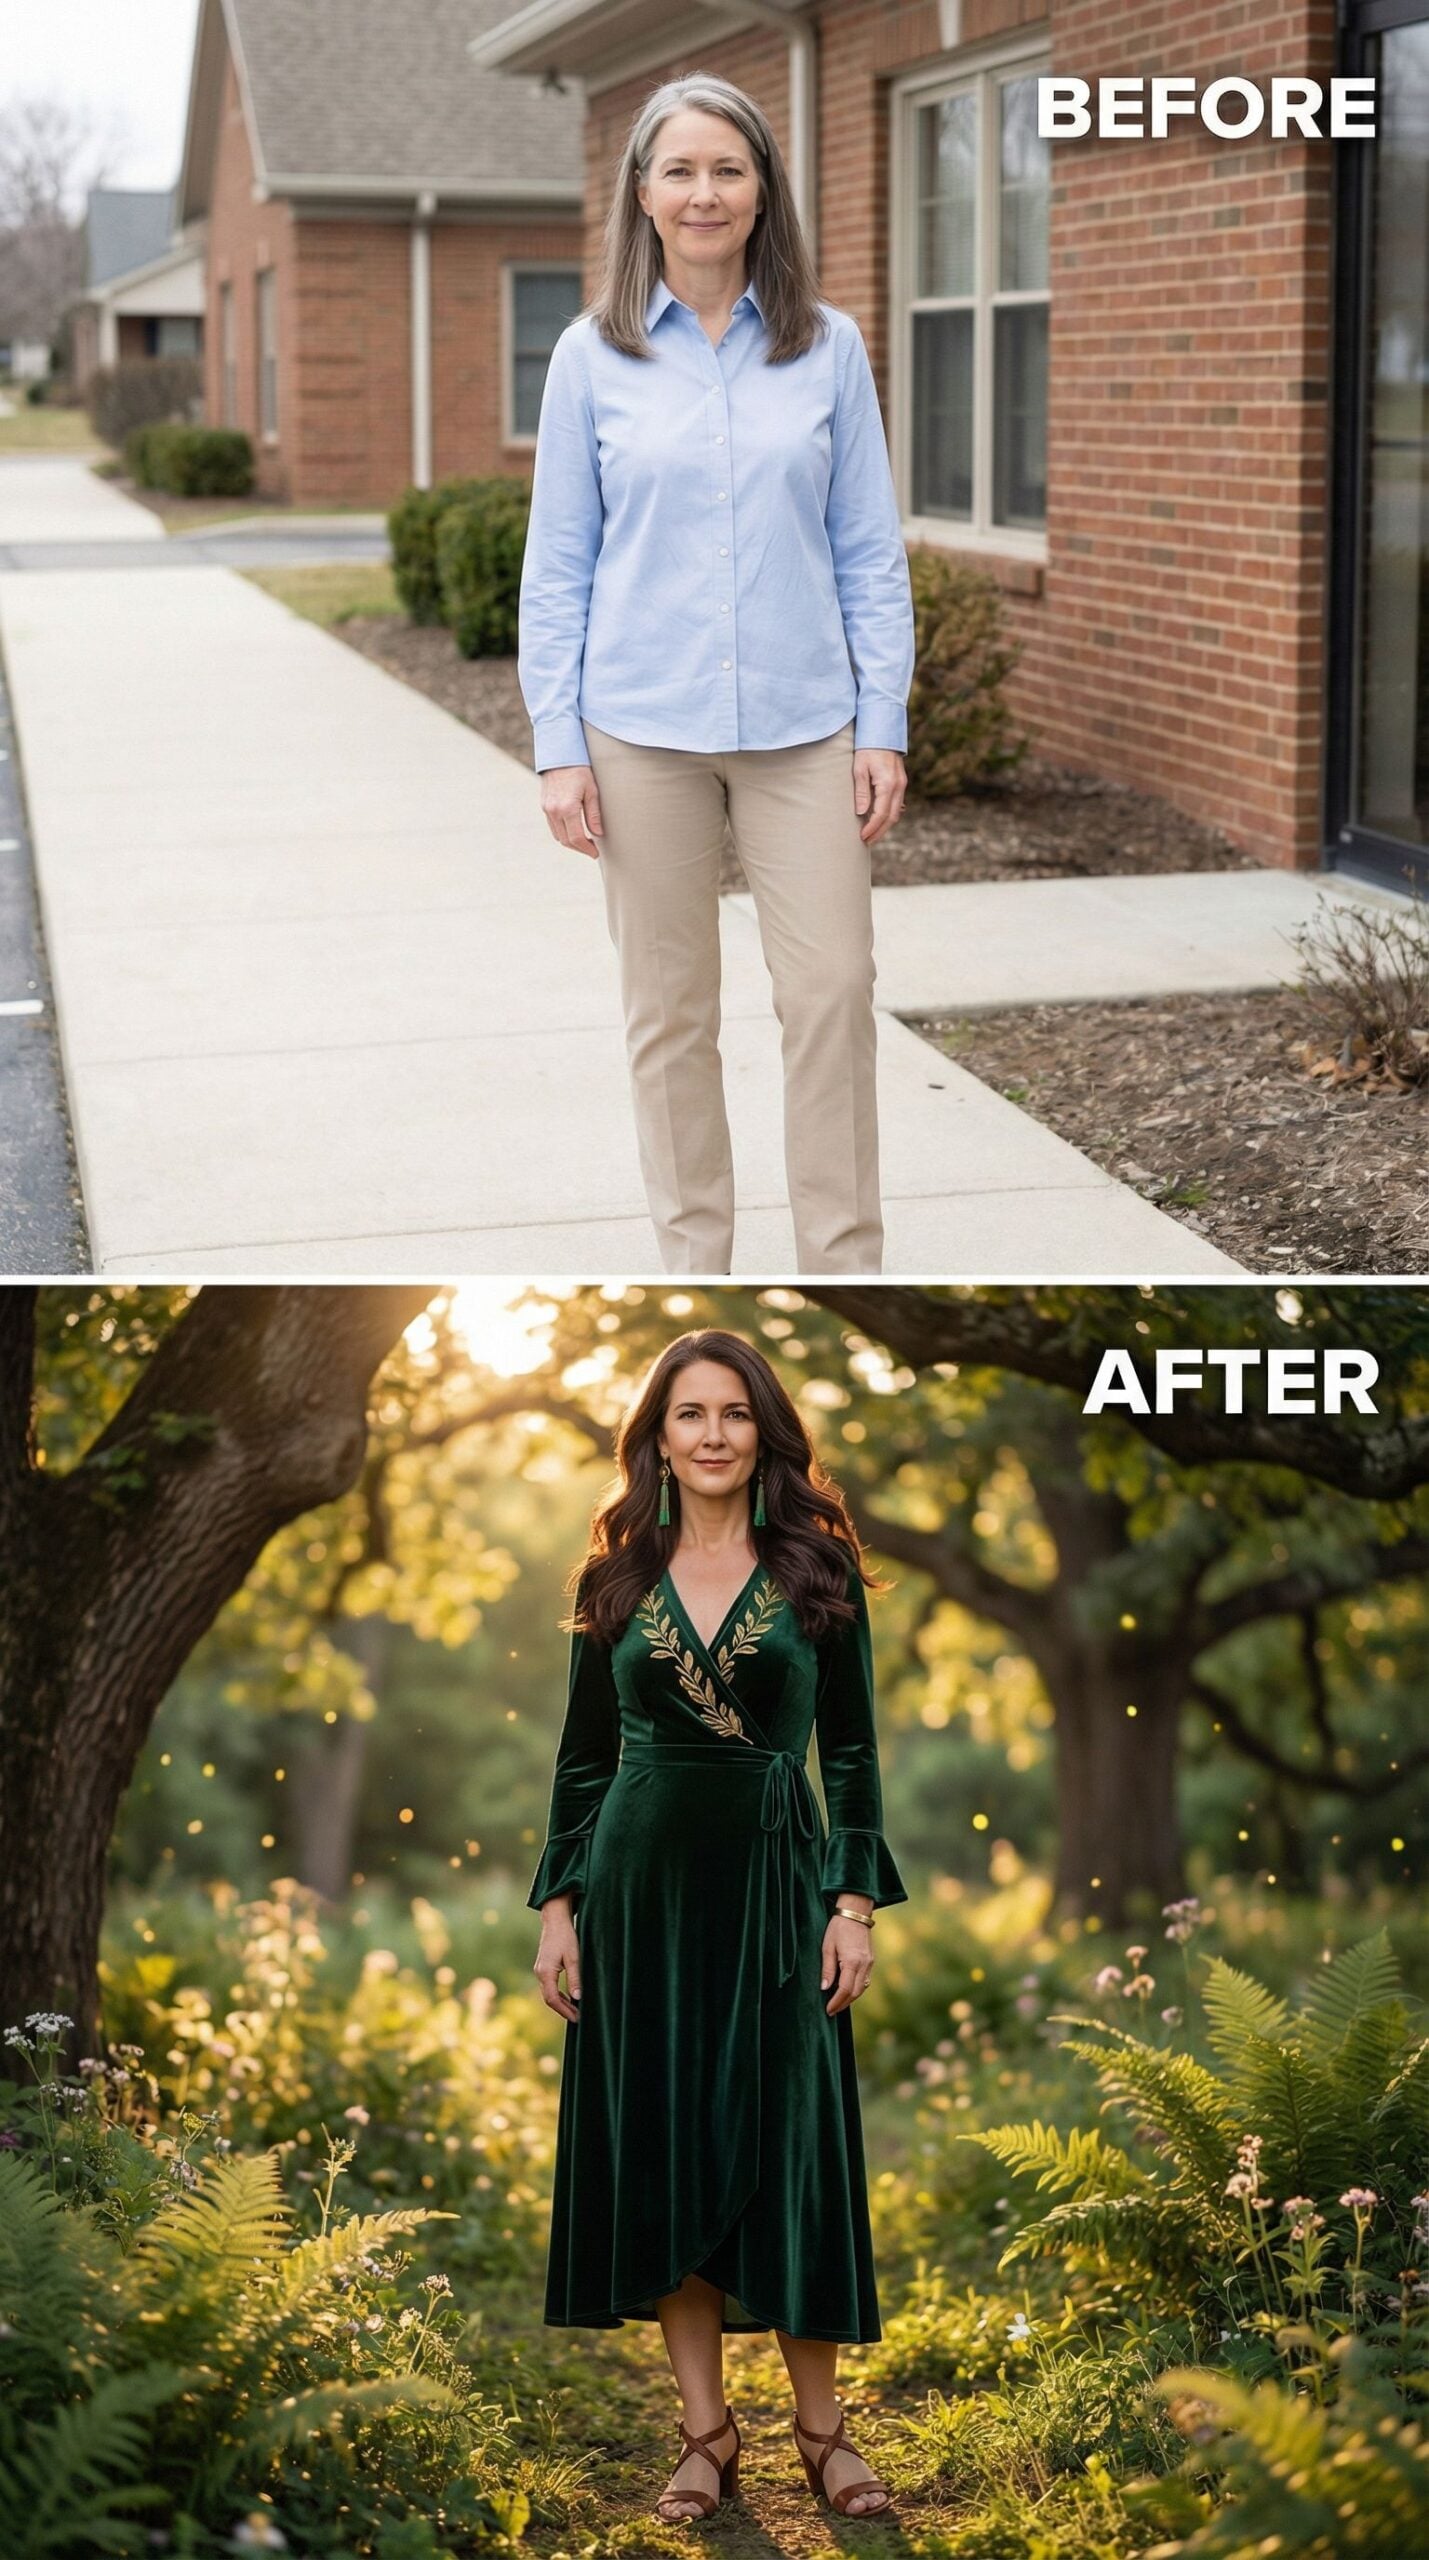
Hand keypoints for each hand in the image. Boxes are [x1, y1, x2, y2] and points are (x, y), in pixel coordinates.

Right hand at [533, 1895, 581, 2022]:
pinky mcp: (543, 1967)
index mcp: (545, 1972)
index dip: (564, 2010)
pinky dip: (558, 1994)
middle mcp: (539, 1973)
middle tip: (578, 2017)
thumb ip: (575, 1978)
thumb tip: (577, 1998)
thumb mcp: (574, 1957)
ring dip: (561, 2003)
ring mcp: (540, 1970)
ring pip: (548, 1993)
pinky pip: (549, 1986)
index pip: (553, 1999)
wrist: (555, 1921)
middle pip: (549, 1998)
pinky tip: (568, 1998)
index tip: (576, 2017)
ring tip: (575, 2010)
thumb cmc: (566, 1937)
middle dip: (563, 2009)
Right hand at [540, 764, 603, 856]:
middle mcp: (554, 811)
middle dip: (580, 848)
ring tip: (585, 841)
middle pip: (566, 841)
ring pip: (558, 836)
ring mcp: (547, 809)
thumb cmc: (579, 769)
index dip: (587, 849)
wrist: (559, 753)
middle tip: (592, 850)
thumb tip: (598, 834)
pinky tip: (574, 830)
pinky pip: (553, 826)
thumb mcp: (592, 790)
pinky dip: (563, 833)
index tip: (595, 854)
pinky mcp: (544, 806)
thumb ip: (594, 814)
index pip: (577, 838)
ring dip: (571, 842)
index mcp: (567, 808)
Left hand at [820, 1906, 874, 2014]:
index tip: (828, 2010)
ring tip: (837, 2003)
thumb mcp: (827, 1947)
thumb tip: (824, 1988)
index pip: (845, 1989)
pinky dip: (856, 1988)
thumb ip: (827, 1969)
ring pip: (862, 1988)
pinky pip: (865, 1980)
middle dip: (843, 2004)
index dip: (836, 2002)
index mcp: (852, 1961)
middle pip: (855, 1993)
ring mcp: (869, 1963)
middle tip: (832, 2011)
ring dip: (850, 1998)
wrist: (855, 1913)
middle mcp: (864, 1965)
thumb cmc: (838, 1928)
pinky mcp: (871, 1961)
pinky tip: (846, 1989)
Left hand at [852, 748, 905, 845]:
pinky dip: (889, 816)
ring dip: (885, 826)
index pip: (881, 813)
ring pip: (896, 812)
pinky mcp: (901, 783)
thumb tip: (861, 813)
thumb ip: (861, 791)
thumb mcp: (859, 769)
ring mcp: (902, 785)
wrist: (882, 732)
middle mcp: (898, 786)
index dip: (872, 828)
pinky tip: (879, 821)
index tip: (862, 837)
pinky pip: (897, 804)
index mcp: (888, 783)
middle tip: (867, 842)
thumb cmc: (867, 749)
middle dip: (879, 832)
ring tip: (872, 835)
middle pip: (892, 817)